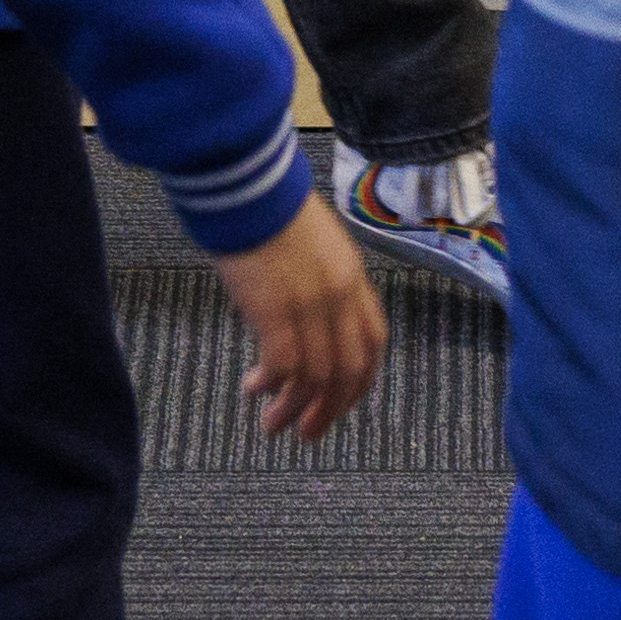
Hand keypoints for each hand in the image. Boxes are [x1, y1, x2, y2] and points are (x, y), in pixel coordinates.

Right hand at [221, 199, 388, 441]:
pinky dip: (271, 385)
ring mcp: (310, 305)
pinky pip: (283, 365)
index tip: (340, 402)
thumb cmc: (270, 208)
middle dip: (331, 409)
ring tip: (272, 426)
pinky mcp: (277, 310)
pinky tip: (253, 387)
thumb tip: (304, 320)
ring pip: (316, 377)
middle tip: (310, 434)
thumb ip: (319, 282)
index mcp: (352, 278)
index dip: (359, 380)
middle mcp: (339, 296)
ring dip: (294, 408)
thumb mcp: (312, 246)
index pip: (372, 342)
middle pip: (349, 370)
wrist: (247, 185)